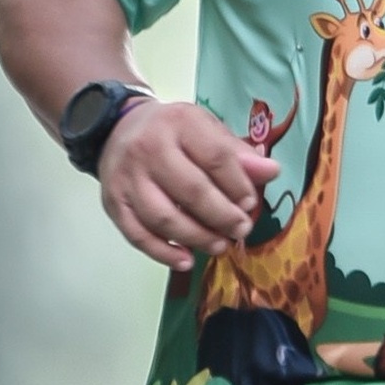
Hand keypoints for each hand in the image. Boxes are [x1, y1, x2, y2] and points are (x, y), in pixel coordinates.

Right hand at [97, 97, 277, 274]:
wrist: (117, 128)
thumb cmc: (172, 132)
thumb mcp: (205, 129)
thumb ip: (237, 152)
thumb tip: (271, 172)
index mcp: (180, 124)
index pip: (216, 158)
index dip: (238, 185)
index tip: (250, 204)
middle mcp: (149, 148)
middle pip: (191, 191)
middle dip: (222, 216)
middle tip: (241, 230)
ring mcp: (127, 178)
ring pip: (163, 217)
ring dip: (196, 238)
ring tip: (219, 245)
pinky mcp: (113, 202)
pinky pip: (137, 234)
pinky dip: (162, 252)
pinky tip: (185, 261)